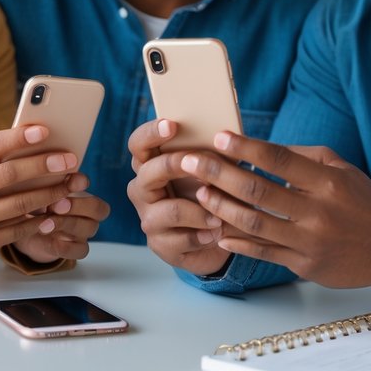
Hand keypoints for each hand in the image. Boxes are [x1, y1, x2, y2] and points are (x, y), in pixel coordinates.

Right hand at [0, 124, 86, 269]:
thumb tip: (35, 138)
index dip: (19, 137)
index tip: (44, 130)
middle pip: (9, 175)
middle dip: (43, 165)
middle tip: (69, 160)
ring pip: (19, 205)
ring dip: (49, 195)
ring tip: (69, 187)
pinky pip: (18, 231)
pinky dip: (39, 222)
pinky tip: (54, 215)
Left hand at [12, 189, 109, 262]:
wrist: (21, 232)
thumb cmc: (30, 202)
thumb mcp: (32, 190)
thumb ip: (39, 180)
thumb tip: (36, 161)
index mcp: (80, 194)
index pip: (89, 185)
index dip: (80, 183)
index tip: (65, 180)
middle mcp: (87, 214)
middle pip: (97, 208)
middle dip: (76, 205)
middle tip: (54, 205)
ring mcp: (83, 233)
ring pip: (89, 228)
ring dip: (67, 224)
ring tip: (44, 223)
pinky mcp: (75, 249)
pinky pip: (81, 250)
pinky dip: (65, 245)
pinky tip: (48, 239)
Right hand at [126, 119, 230, 275]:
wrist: (217, 237)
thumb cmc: (212, 195)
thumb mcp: (214, 172)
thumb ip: (214, 155)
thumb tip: (230, 138)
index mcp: (151, 165)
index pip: (139, 144)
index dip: (151, 133)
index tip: (172, 124)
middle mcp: (143, 190)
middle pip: (147, 172)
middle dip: (175, 165)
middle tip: (200, 167)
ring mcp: (149, 219)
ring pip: (169, 210)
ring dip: (199, 211)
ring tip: (220, 215)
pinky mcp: (160, 245)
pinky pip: (181, 239)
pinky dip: (203, 236)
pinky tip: (216, 234)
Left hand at [180, 132, 370, 291]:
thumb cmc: (363, 203)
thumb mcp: (342, 170)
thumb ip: (303, 157)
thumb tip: (261, 148)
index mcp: (328, 183)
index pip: (279, 160)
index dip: (246, 148)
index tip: (219, 136)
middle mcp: (317, 212)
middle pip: (258, 191)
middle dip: (219, 174)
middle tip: (190, 162)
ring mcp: (309, 242)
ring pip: (254, 223)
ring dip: (221, 208)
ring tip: (198, 193)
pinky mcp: (304, 265)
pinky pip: (263, 252)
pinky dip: (237, 241)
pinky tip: (216, 230)